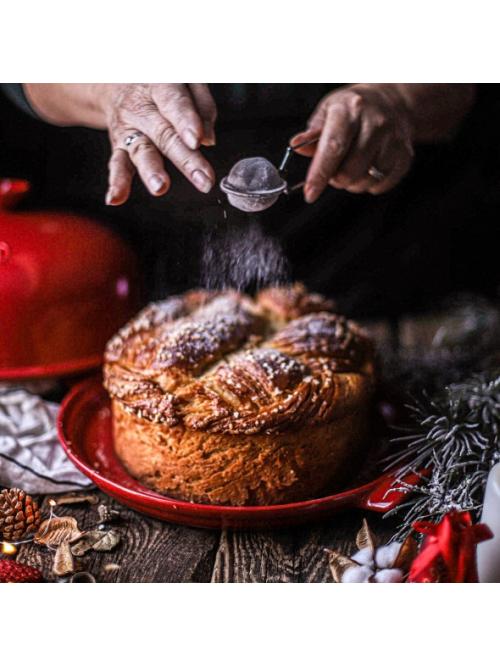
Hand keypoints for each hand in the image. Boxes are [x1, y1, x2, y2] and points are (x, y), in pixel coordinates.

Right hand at [104, 84, 216, 204]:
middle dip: (185, 159)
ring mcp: (128, 127)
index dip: (185, 120)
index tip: (196, 140)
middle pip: (164, 134)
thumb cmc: (162, 82)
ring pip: (140, 150)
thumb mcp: (186, 79)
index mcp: (159, 84)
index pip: (173, 103)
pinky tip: (115, 198)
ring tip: (160, 187)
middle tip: (202, 179)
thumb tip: (208, 138)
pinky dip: (116, 182)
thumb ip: (201, 105)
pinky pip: (117, 163)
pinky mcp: (119, 145)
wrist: (116, 79)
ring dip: (150, 170)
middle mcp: (140, 107)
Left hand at [290, 84, 414, 201]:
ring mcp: (394, 140)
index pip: (333, 147)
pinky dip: (370, 184)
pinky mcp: (405, 155)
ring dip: (353, 183)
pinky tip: (368, 168)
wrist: (393, 102)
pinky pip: (381, 185)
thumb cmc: (353, 110)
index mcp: (350, 109)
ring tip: (352, 166)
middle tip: (335, 169)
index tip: (310, 193)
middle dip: (336, 179)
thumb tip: (298, 146)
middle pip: (349, 171)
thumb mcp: (328, 111)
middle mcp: (375, 122)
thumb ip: (313, 132)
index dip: (320, 174)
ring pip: (366, 181)